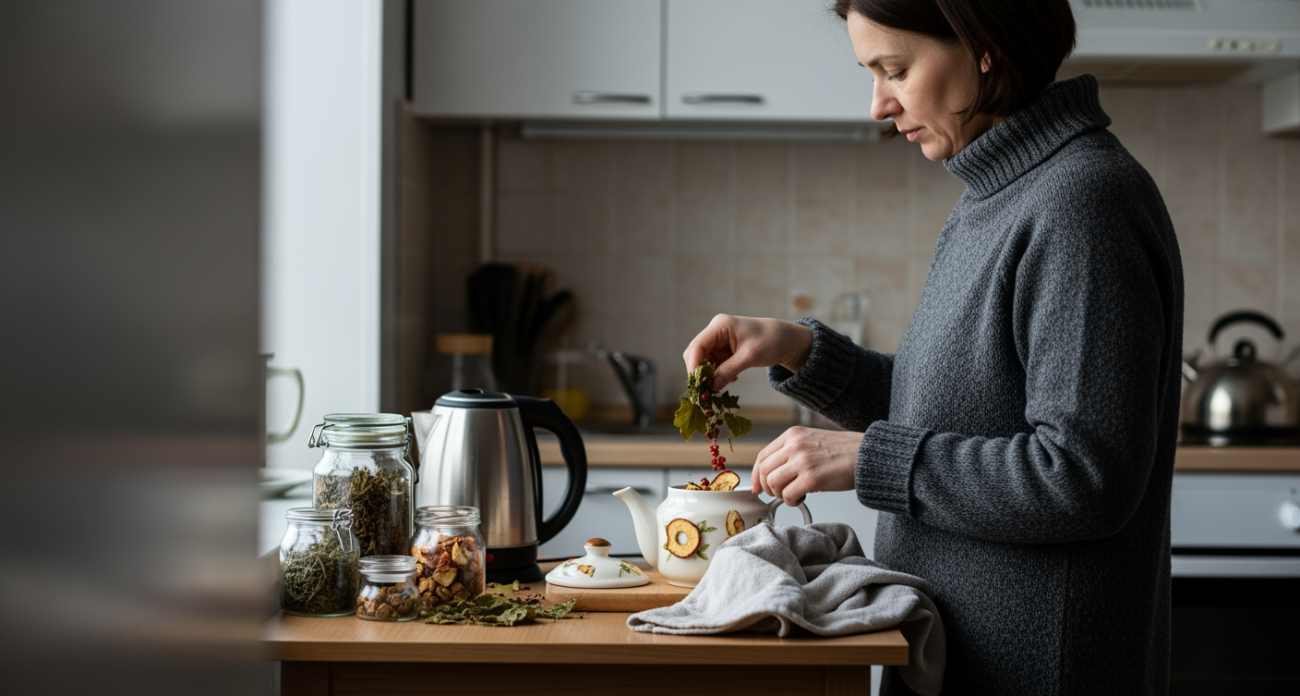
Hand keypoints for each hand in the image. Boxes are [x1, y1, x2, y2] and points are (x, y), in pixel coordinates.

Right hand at [682, 314, 812, 390]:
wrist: (786, 340)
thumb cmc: (770, 341)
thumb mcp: (749, 357)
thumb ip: (728, 370)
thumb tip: (711, 387)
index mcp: (720, 326)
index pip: (697, 346)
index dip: (693, 365)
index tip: (697, 384)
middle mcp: (716, 331)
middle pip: (696, 353)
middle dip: (699, 372)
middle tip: (705, 390)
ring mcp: (719, 341)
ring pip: (703, 361)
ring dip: (708, 375)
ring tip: (717, 387)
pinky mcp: (723, 350)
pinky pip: (713, 364)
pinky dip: (716, 374)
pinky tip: (728, 380)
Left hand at [751, 427, 860, 505]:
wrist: (867, 455)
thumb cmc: (844, 451)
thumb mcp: (812, 441)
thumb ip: (792, 452)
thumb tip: (772, 474)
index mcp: (793, 435)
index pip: (762, 456)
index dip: (756, 475)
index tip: (757, 487)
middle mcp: (794, 445)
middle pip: (765, 471)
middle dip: (768, 488)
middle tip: (780, 493)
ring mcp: (802, 461)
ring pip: (773, 484)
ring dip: (781, 495)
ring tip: (795, 494)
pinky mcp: (811, 478)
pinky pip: (788, 495)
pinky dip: (792, 501)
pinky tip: (803, 497)